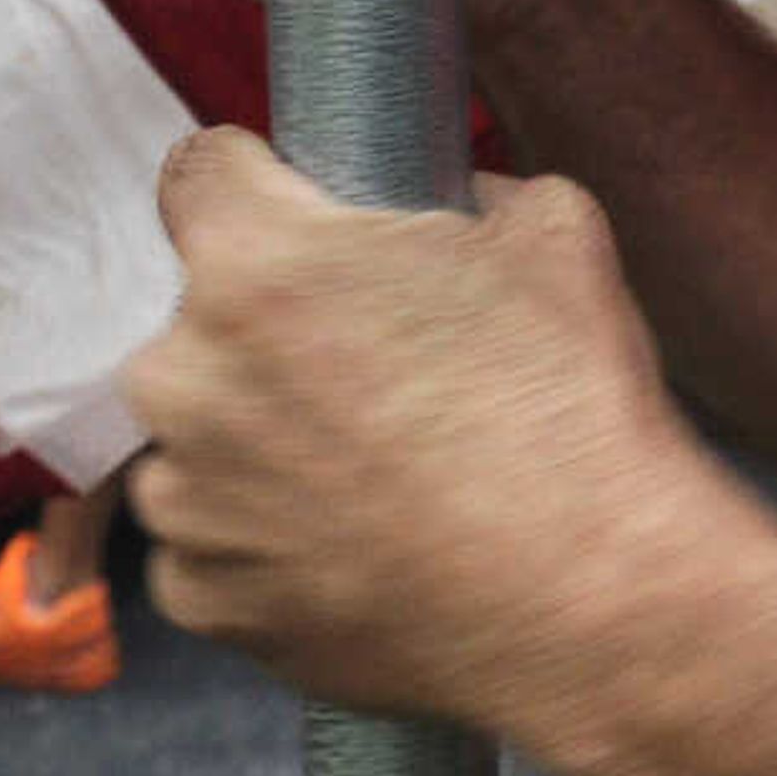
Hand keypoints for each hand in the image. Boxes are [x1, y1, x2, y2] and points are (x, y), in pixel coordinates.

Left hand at [122, 128, 739, 739]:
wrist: (590, 602)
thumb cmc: (568, 410)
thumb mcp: (554, 235)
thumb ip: (476, 195)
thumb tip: (461, 207)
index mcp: (258, 267)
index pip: (198, 173)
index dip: (254, 185)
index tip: (291, 213)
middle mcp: (189, 378)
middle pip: (197, 323)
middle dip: (266, 333)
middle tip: (374, 369)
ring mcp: (186, 500)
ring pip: (196, 441)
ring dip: (257, 444)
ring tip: (375, 474)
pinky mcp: (202, 600)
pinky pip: (209, 549)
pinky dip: (265, 546)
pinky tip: (358, 547)